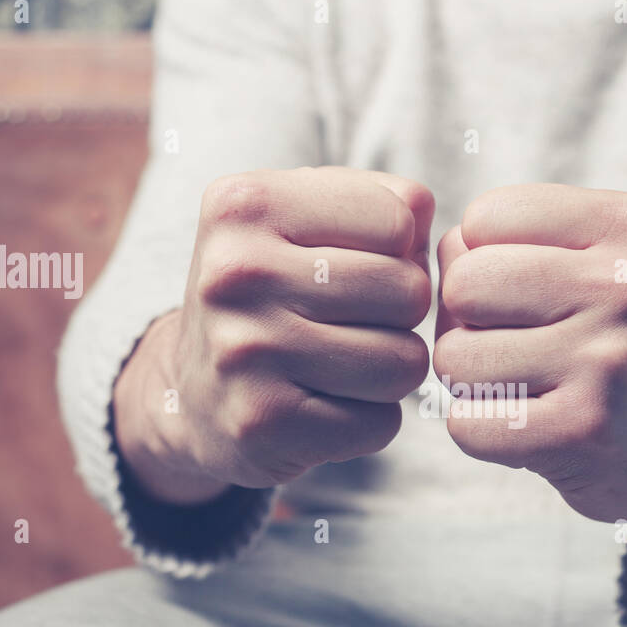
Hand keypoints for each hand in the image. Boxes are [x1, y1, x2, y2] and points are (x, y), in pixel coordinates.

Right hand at [113, 166, 433, 504]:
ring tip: (340, 364)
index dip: (400, 250)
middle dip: (401, 314)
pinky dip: (369, 421)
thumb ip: (381, 203)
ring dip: (391, 370)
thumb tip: (433, 232)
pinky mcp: (263, 421)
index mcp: (246, 204)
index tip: (355, 268)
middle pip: (409, 291)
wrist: (193, 398)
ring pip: (405, 361)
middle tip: (350, 324)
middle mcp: (237, 272)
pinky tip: (324, 407)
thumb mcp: (301, 224)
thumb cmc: (272, 298)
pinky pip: (382, 423)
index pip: (400, 217)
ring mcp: (246, 350)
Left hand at [434, 183, 626, 548]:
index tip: (527, 294)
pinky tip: (533, 427)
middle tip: (517, 345)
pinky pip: (467, 422)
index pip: (484, 217)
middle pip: (463, 285)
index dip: (483, 260)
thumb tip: (443, 247)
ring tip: (529, 385)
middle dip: (468, 321)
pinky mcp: (583, 431)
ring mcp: (610, 361)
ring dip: (473, 380)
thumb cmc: (620, 340)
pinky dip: (483, 430)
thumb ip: (516, 238)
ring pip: (455, 357)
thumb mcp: (602, 260)